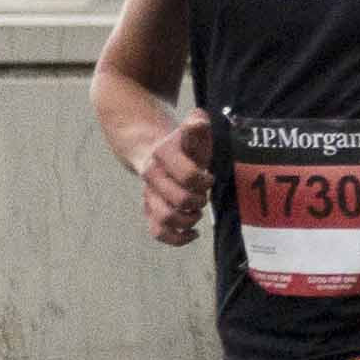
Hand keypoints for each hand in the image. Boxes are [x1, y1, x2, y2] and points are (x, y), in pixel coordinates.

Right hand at [136, 113, 213, 246]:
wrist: (155, 150)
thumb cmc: (184, 144)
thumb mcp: (192, 130)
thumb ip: (196, 124)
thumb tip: (198, 121)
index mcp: (163, 154)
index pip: (187, 176)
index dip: (203, 181)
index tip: (209, 178)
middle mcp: (152, 175)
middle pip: (177, 200)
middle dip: (197, 201)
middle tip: (203, 195)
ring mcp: (149, 194)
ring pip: (164, 218)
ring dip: (187, 219)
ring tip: (197, 212)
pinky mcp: (150, 210)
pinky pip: (157, 232)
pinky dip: (176, 238)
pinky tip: (193, 233)